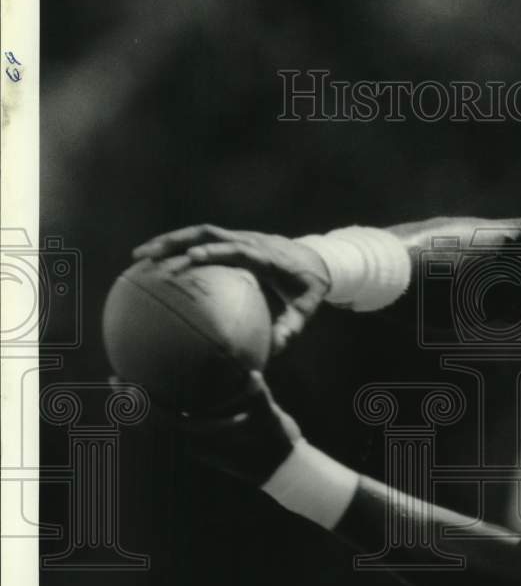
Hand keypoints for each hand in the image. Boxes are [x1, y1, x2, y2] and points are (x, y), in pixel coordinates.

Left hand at [113, 371, 301, 485]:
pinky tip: (183, 384)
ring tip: (139, 381)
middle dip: (133, 403)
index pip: (160, 420)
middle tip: (117, 378)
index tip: (123, 384)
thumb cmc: (274, 446)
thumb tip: (251, 374)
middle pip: (154, 421)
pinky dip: (175, 403)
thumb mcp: (268, 420)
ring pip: (167, 422)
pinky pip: (185, 418)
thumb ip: (258, 397)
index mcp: (201, 438)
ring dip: (150, 405)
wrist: (282, 470)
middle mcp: (195, 439)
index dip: (139, 404)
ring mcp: (201, 439)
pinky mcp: (210, 438)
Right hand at [132, 225, 330, 352]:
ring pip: (200, 233)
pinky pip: (202, 239)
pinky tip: (155, 263)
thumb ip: (290, 328)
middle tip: (148, 258)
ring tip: (139, 257)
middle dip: (177, 242)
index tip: (193, 258)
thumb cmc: (308, 288)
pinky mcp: (232, 239)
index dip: (217, 251)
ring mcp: (239, 237)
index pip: (239, 250)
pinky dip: (178, 246)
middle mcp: (250, 241)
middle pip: (210, 234)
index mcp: (267, 256)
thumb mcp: (305, 309)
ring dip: (169, 241)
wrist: (316, 259)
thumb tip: (273, 352)